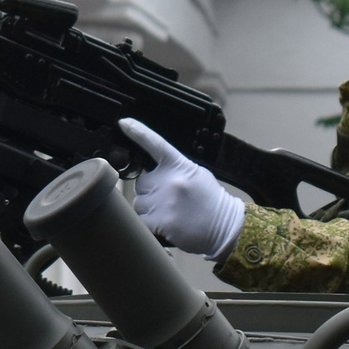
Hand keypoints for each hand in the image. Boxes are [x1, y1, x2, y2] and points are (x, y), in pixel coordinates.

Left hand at [119, 119, 245, 260]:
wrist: (224, 225)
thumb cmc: (210, 199)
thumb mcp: (196, 173)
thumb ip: (174, 168)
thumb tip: (151, 168)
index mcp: (179, 166)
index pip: (155, 143)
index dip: (137, 131)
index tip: (124, 123)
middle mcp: (169, 181)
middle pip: (141, 182)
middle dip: (149, 190)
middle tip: (167, 198)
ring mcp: (163, 202)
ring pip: (138, 202)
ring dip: (148, 208)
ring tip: (168, 212)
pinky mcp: (159, 222)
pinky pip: (141, 220)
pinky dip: (149, 223)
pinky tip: (165, 223)